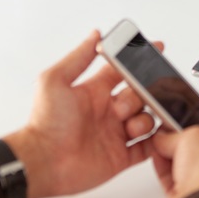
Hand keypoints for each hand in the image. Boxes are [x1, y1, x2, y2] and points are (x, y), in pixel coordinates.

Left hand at [2, 31, 156, 197]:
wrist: (43, 163)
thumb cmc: (45, 123)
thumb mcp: (55, 81)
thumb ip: (79, 57)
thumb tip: (96, 34)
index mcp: (95, 92)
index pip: (123, 71)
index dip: (139, 61)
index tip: (156, 49)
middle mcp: (107, 111)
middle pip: (138, 95)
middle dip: (140, 95)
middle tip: (126, 105)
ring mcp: (115, 134)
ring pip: (146, 119)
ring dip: (145, 119)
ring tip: (130, 126)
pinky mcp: (120, 157)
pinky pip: (147, 147)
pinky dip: (155, 141)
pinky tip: (152, 137)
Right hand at [150, 126, 198, 197]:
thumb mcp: (196, 136)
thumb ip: (180, 132)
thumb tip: (167, 135)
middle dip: (191, 146)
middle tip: (179, 136)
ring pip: (191, 170)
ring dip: (175, 157)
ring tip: (163, 144)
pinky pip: (177, 182)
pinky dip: (166, 170)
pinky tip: (157, 158)